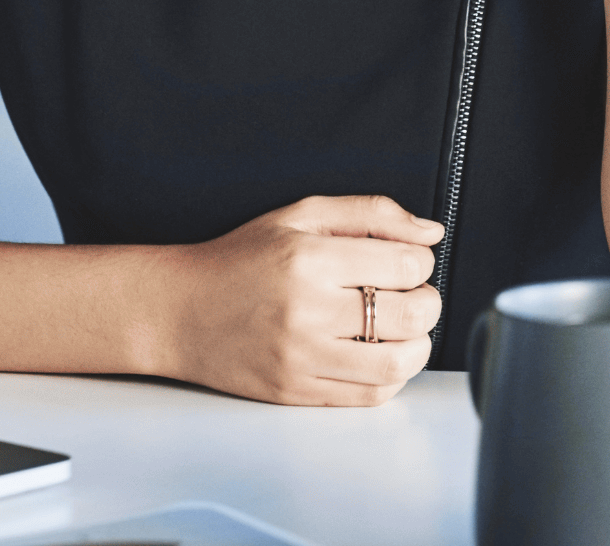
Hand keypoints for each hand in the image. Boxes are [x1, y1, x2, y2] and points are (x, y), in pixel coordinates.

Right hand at [148, 195, 444, 405]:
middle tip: (412, 294)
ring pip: (398, 363)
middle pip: (411, 315)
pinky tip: (379, 354)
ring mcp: (301, 357)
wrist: (179, 311)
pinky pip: (370, 395)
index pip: (406, 266)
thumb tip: (429, 232)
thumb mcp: (300, 215)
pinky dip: (391, 376)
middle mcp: (306, 311)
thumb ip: (371, 213)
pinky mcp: (296, 392)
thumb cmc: (241, 259)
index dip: (421, 262)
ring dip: (417, 344)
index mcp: (309, 259)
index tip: (409, 262)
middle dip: (427, 302)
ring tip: (402, 328)